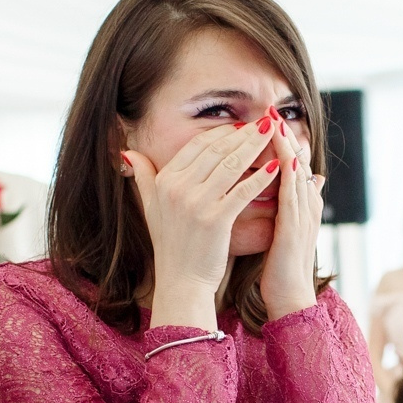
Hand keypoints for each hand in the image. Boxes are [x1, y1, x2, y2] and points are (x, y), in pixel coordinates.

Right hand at [123, 120, 277, 330]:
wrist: (180, 281)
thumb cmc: (171, 244)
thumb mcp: (150, 207)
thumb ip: (142, 177)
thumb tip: (126, 152)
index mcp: (164, 181)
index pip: (197, 146)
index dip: (221, 132)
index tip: (240, 125)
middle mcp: (177, 188)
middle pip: (217, 150)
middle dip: (243, 133)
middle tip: (264, 122)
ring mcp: (196, 203)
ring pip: (232, 165)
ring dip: (255, 146)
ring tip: (273, 134)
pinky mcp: (216, 219)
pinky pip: (243, 190)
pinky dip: (260, 176)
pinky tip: (275, 165)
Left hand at [260, 116, 322, 320]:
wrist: (291, 298)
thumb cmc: (283, 269)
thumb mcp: (287, 231)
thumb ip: (293, 206)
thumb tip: (310, 181)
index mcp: (301, 206)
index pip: (294, 167)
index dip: (284, 143)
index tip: (271, 121)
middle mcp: (306, 207)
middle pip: (298, 163)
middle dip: (285, 136)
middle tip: (273, 111)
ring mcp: (303, 217)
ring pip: (297, 174)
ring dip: (288, 148)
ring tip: (277, 123)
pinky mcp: (295, 229)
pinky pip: (293, 197)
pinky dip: (290, 177)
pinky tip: (285, 159)